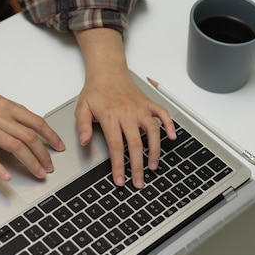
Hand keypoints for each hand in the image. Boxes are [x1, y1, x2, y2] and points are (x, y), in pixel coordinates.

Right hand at [0, 78, 64, 180]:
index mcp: (6, 106)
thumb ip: (10, 112)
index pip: (37, 122)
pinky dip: (0, 168)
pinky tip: (8, 177)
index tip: (59, 147)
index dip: (51, 136)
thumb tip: (27, 124)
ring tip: (39, 173)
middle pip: (30, 137)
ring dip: (31, 162)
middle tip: (50, 167)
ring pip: (16, 147)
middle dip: (44, 154)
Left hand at [74, 28, 176, 188]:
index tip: (121, 180)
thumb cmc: (95, 91)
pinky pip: (163, 114)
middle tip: (139, 182)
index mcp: (110, 116)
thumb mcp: (82, 107)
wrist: (108, 72)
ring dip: (155, 151)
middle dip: (137, 166)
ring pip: (152, 132)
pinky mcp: (148, 104)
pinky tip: (172, 137)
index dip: (119, 166)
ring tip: (153, 166)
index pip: (116, 146)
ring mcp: (140, 108)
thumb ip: (82, 125)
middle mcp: (127, 113)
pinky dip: (169, 125)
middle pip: (135, 144)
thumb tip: (84, 141)